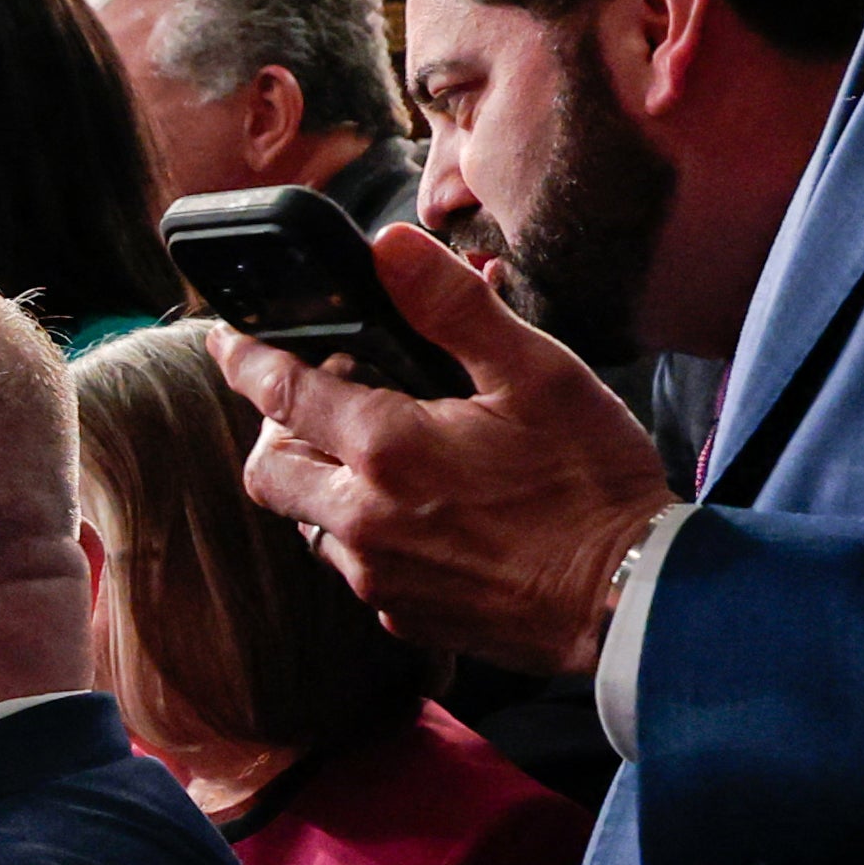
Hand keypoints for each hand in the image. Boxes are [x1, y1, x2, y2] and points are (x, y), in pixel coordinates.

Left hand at [212, 223, 678, 675]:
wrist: (635, 601)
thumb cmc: (593, 484)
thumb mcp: (536, 374)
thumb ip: (451, 309)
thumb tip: (389, 247)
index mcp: (385, 451)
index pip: (278, 394)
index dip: (246, 359)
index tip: (227, 339)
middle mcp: (361, 521)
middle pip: (270, 469)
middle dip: (279, 430)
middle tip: (324, 402)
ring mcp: (378, 578)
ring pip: (309, 522)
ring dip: (325, 483)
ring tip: (382, 453)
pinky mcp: (404, 617)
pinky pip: (357, 567)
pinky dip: (368, 532)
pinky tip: (424, 512)